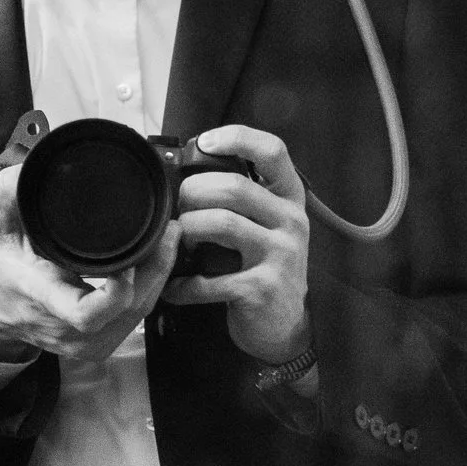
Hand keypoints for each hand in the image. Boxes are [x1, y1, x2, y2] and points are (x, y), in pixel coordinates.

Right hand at [0, 162, 180, 365]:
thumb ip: (10, 191)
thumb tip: (34, 166)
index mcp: (39, 296)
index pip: (86, 312)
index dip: (118, 291)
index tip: (129, 260)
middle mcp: (63, 327)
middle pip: (126, 312)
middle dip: (155, 270)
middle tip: (168, 231)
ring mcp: (81, 343)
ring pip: (137, 317)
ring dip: (157, 279)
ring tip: (167, 242)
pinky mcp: (95, 347)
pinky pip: (134, 322)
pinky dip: (148, 292)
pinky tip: (152, 268)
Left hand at [161, 124, 312, 361]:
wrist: (282, 327)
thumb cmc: (261, 265)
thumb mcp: (262, 225)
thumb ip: (238, 197)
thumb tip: (184, 169)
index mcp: (289, 199)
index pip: (273, 151)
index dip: (237, 138)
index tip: (204, 143)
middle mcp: (291, 221)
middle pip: (233, 187)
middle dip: (192, 192)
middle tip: (177, 207)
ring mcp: (281, 255)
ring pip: (221, 223)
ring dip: (186, 230)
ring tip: (176, 242)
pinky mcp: (263, 288)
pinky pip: (211, 278)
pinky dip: (184, 284)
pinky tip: (175, 288)